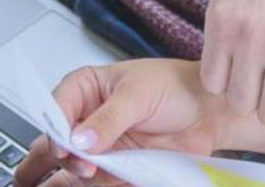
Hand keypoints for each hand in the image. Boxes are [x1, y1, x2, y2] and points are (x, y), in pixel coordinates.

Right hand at [12, 60, 222, 186]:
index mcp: (86, 88)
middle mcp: (87, 118)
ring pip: (73, 168)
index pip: (56, 108)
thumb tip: (80, 139)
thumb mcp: (140, 94)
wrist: (209, 113)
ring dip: (79, 176)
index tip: (65, 149)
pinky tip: (108, 180)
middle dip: (59, 158)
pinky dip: (99, 183)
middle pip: (54, 143)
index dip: (56, 129)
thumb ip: (109, 118)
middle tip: (80, 168)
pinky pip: (97, 182)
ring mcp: (100, 146)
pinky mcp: (115, 168)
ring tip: (97, 174)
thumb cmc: (176, 87)